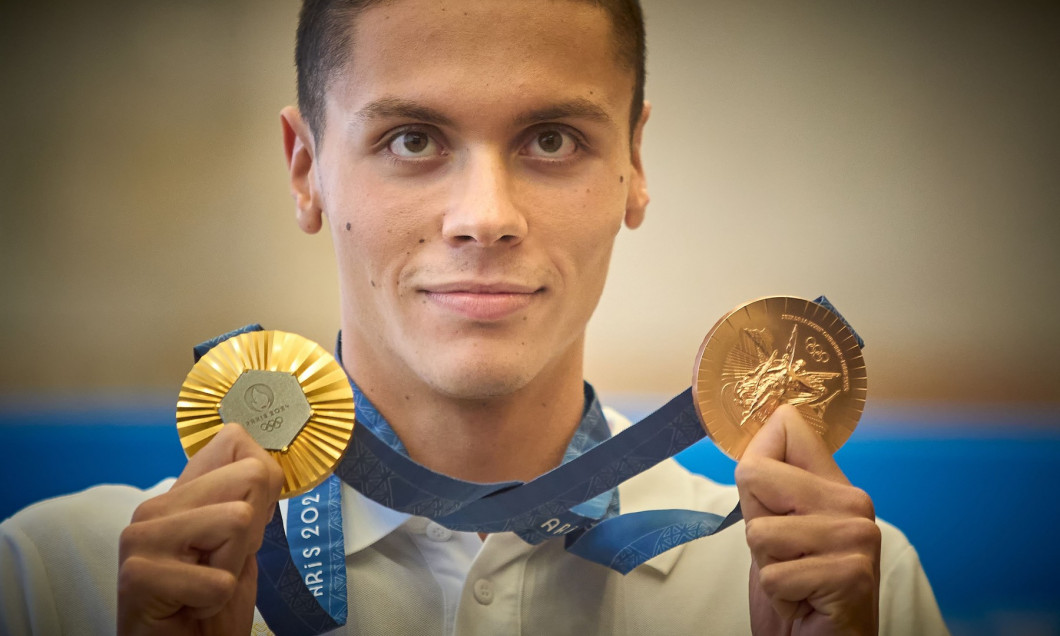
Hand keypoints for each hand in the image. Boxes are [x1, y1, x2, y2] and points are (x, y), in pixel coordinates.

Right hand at [117, 424, 283, 634]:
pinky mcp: (138, 574)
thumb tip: (267, 464)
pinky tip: (190, 609)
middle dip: (254, 530)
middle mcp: (155, 507)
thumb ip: (248, 503)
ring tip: (205, 588)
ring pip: (238, 519)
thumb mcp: (241, 547)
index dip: (264, 485)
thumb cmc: (209, 608)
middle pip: (251, 475)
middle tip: (223, 565)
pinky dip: (215, 602)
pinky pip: (218, 579)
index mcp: (181, 494)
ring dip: (233, 567)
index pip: (235, 439)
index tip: (245, 530)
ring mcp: (142, 537)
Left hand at [736, 405, 880, 634]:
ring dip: (767, 566)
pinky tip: (804, 601)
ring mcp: (856, 537)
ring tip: (796, 580)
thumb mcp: (775, 530)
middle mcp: (853, 503)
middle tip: (784, 556)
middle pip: (754, 473)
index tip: (764, 498)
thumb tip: (766, 420)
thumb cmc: (797, 590)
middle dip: (754, 524)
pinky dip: (779, 595)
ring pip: (759, 531)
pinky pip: (773, 574)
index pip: (787, 427)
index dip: (754, 458)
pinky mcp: (850, 574)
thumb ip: (768, 486)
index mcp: (835, 485)